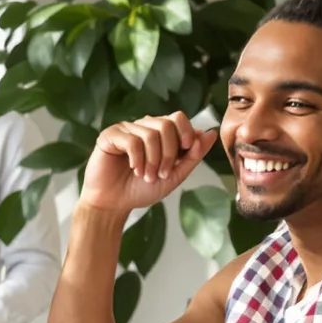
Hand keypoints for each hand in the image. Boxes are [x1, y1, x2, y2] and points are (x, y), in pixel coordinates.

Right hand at [80, 112, 217, 216]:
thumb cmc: (141, 190)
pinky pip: (131, 140)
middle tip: (162, 174)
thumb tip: (211, 132)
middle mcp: (144, 127)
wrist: (114, 204)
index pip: (179, 119)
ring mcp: (126, 130)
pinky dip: (137, 158)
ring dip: (153, 160)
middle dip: (170, 153)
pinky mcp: (110, 136)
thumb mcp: (175, 175)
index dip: (186, 134)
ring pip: (151, 133)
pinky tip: (134, 169)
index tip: (185, 153)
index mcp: (160, 133)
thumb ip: (193, 155)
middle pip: (167, 124)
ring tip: (147, 176)